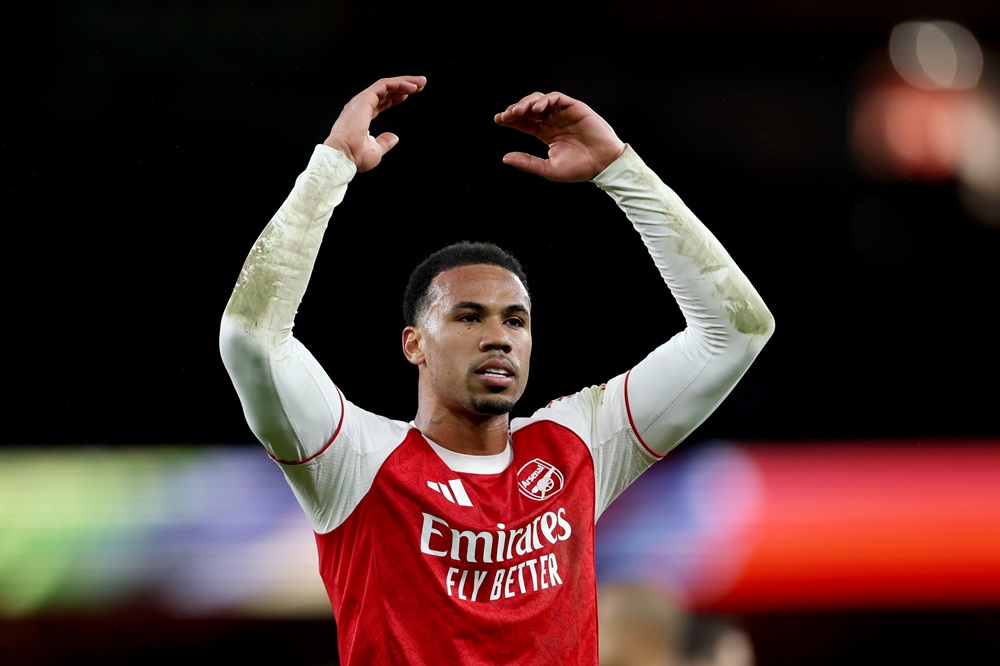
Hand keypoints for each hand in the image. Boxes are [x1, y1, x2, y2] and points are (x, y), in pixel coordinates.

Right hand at [323, 75, 426, 171]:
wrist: (344, 156)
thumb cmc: (355, 156)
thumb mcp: (376, 151)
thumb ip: (385, 142)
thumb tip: (394, 137)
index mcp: (362, 117)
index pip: (381, 102)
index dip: (396, 97)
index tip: (409, 94)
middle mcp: (361, 106)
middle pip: (385, 90)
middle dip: (403, 86)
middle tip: (420, 84)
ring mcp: (362, 101)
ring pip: (385, 85)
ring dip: (404, 82)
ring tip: (421, 82)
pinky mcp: (365, 98)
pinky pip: (384, 85)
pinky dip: (398, 84)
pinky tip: (412, 86)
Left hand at [494, 91, 625, 181]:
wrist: (603, 164)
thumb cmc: (580, 169)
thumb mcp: (548, 169)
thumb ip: (527, 162)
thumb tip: (505, 158)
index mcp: (547, 133)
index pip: (525, 122)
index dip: (511, 119)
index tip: (498, 119)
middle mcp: (554, 121)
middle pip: (530, 109)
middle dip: (516, 109)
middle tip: (506, 116)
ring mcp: (564, 113)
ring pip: (541, 100)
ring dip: (527, 103)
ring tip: (518, 112)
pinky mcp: (575, 108)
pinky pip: (557, 98)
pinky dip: (545, 100)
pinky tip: (536, 110)